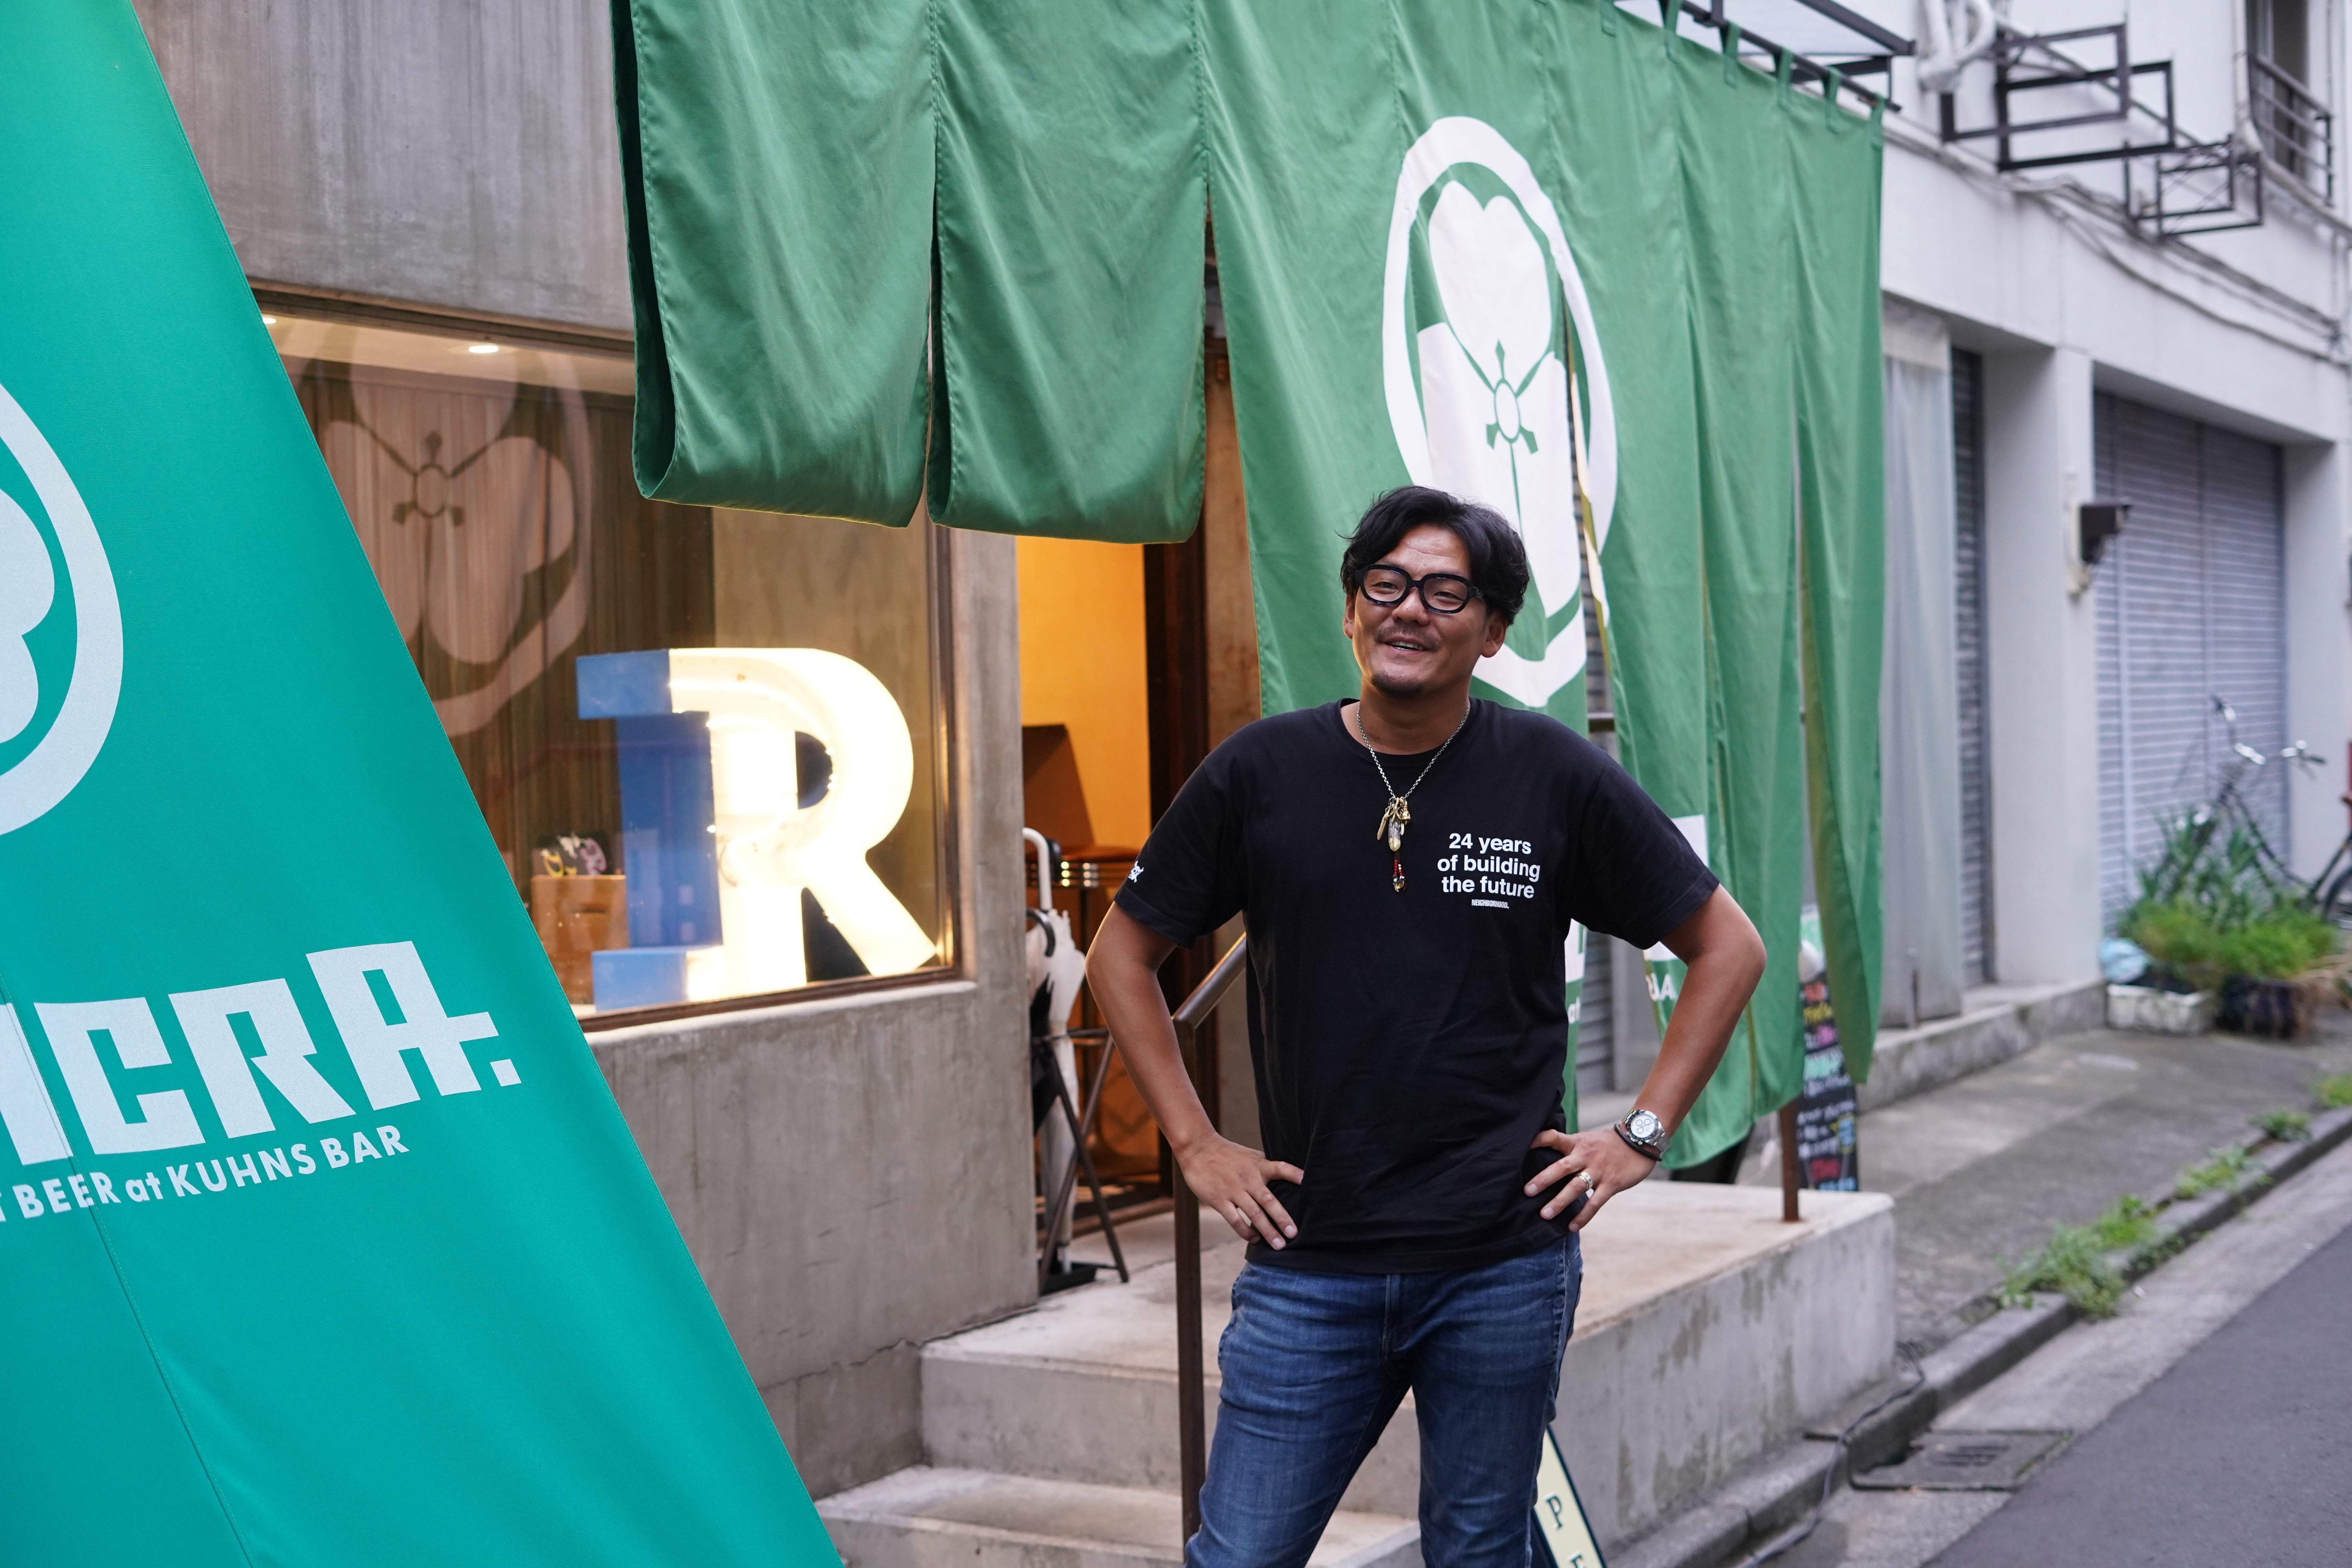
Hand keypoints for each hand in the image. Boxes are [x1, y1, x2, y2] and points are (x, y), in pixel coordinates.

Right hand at [1175, 1132, 1303, 1249]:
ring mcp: (1233, 1190)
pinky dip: (1246, 1232)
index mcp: (1258, 1166)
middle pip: (1269, 1201)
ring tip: (1279, 1245)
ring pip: (1253, 1214)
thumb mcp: (1250, 1156)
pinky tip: (1255, 1239)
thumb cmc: (1228, 1154)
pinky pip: (1235, 1220)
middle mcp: (1248, 1178)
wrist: (1198, 1149)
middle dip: (1282, 1219)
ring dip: (1267, 1231)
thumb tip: (1289, 1178)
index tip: (1308, 1182)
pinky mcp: (1219, 1200)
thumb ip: (1266, 1167)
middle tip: (1294, 1234)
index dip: (1295, 1175)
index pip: (1281, 1168)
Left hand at [1526, 1127, 1656, 1230]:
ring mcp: (1599, 1170)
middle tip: (1527, 1192)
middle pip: (1561, 1167)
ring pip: (1576, 1187)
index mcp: (1577, 1143)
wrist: (1640, 1142)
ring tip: (1544, 1215)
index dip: (1538, 1140)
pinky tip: (1572, 1226)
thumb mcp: (1586, 1139)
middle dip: (1543, 1180)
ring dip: (1560, 1202)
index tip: (1522, 1146)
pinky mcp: (1612, 1184)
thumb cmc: (1608, 1143)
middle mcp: (1586, 1155)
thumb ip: (1569, 1148)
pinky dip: (1583, 1216)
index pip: (1554, 1137)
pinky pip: (1595, 1203)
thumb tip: (1545, 1159)